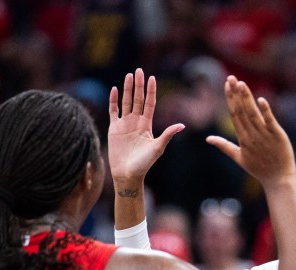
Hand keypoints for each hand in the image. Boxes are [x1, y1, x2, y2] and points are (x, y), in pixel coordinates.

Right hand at [107, 68, 183, 184]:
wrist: (128, 174)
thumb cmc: (144, 164)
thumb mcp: (158, 148)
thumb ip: (167, 134)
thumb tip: (182, 125)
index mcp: (147, 125)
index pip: (149, 103)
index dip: (151, 91)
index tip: (152, 78)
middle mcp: (136, 122)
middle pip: (138, 99)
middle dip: (138, 85)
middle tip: (139, 70)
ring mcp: (124, 124)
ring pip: (126, 102)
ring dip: (127, 89)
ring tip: (129, 75)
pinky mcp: (114, 129)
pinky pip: (113, 111)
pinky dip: (113, 100)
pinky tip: (115, 89)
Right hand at [206, 77, 294, 186]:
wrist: (278, 179)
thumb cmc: (259, 168)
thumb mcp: (239, 157)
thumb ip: (224, 146)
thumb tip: (208, 139)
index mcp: (242, 139)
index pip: (234, 114)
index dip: (230, 99)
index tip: (227, 84)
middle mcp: (251, 135)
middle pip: (241, 111)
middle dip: (235, 94)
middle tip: (231, 77)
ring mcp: (264, 135)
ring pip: (253, 114)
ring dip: (246, 99)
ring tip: (241, 84)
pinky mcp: (277, 136)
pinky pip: (270, 121)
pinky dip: (265, 111)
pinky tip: (261, 100)